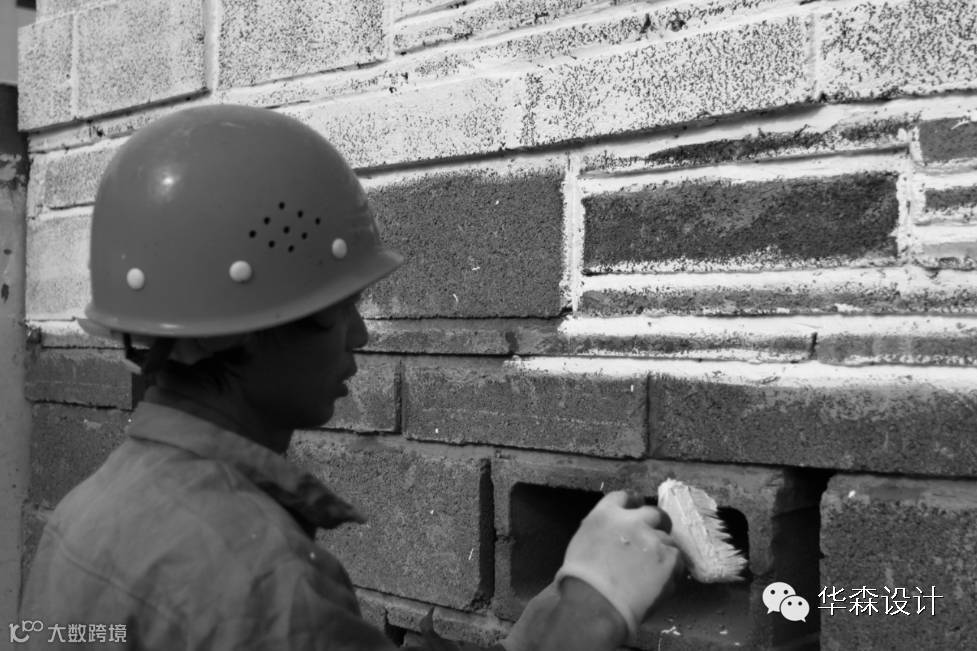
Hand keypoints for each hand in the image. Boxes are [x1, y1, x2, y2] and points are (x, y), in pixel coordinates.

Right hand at [554, 490, 683, 637]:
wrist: (595, 604)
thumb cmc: (580, 580)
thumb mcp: (582, 542)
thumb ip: (602, 530)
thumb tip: (613, 534)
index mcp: (606, 514)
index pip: (624, 497)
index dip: (632, 504)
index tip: (635, 511)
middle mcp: (632, 521)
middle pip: (653, 513)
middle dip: (655, 523)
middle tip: (652, 539)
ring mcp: (653, 539)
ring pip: (666, 539)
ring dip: (661, 550)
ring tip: (652, 571)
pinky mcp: (670, 559)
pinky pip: (677, 560)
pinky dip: (670, 570)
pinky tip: (659, 582)